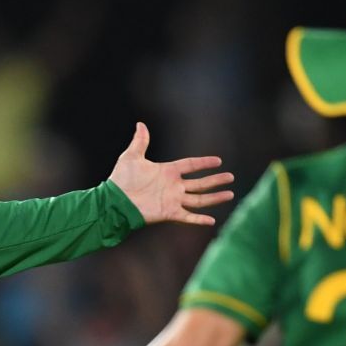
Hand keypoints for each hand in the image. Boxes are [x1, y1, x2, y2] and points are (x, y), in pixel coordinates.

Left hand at [108, 122, 233, 225]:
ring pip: (199, 199)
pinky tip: (212, 220)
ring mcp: (172, 200)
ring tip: (230, 194)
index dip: (203, 163)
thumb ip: (140, 141)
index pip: (190, 165)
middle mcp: (173, 186)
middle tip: (231, 177)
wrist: (114, 201)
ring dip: (214, 197)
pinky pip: (188, 216)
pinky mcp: (169, 213)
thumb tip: (140, 124)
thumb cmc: (121, 179)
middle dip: (216, 180)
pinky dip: (199, 219)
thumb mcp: (131, 157)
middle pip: (200, 183)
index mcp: (167, 171)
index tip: (218, 160)